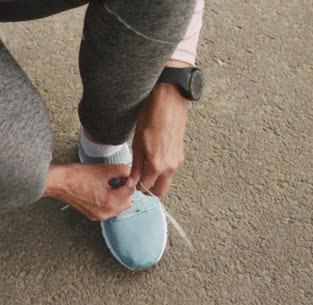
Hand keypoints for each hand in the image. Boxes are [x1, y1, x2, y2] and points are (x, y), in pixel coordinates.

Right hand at [45, 164, 134, 220]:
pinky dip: (110, 201)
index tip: (128, 174)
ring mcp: (98, 215)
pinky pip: (108, 209)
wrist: (59, 182)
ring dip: (118, 196)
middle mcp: (105, 212)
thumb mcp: (103, 170)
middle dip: (125, 190)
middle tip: (120, 178)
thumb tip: (130, 171)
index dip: (130, 180)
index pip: (130, 192)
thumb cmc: (77, 176)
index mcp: (110, 202)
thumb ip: (121, 170)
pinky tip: (103, 190)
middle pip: (126, 202)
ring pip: (117, 207)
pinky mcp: (91, 214)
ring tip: (110, 184)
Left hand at [130, 81, 189, 196]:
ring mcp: (177, 162)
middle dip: (148, 188)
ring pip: (165, 181)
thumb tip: (132, 181)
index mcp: (157, 166)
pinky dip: (162, 170)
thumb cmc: (151, 119)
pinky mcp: (180, 155)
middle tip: (138, 178)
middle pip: (160, 191)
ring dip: (155, 179)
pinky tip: (154, 157)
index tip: (131, 180)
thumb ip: (136, 167)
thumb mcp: (137, 144)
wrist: (169, 104)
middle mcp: (170, 167)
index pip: (146, 188)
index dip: (136, 186)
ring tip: (144, 164)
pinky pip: (170, 170)